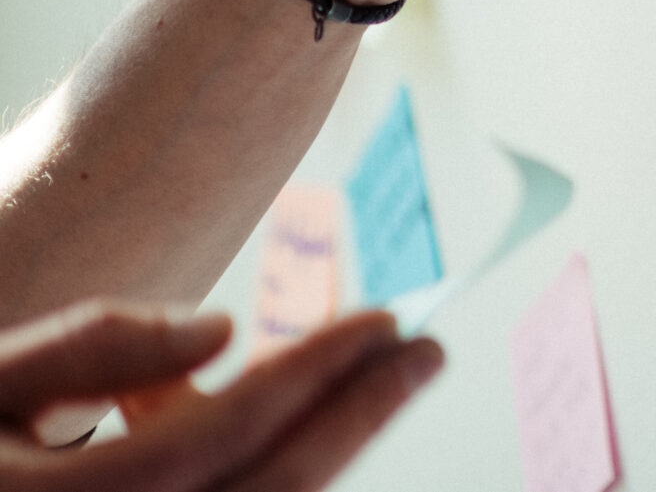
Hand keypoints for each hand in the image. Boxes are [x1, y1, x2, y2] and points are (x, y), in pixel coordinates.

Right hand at [0, 304, 438, 490]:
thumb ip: (91, 347)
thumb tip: (223, 329)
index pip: (220, 435)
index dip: (315, 374)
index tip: (392, 317)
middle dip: (356, 422)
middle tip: (427, 351)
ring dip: (318, 455)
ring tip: (372, 378)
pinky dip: (262, 480)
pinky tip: (281, 422)